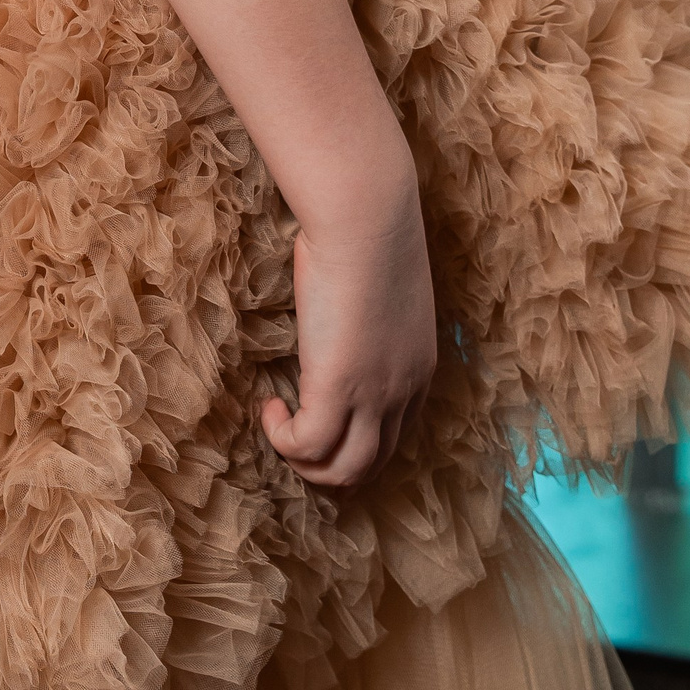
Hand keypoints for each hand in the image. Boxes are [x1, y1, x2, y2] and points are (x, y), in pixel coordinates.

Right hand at [261, 172, 436, 490]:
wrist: (365, 218)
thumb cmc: (369, 234)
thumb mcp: (384, 288)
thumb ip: (370, 317)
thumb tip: (342, 318)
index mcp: (418, 369)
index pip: (393, 436)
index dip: (352, 438)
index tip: (318, 415)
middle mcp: (404, 392)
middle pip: (369, 464)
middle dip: (327, 464)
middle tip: (293, 433)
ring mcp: (374, 396)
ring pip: (343, 471)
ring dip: (304, 461)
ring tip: (281, 425)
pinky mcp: (337, 389)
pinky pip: (307, 446)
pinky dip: (284, 439)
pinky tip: (271, 407)